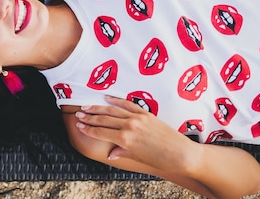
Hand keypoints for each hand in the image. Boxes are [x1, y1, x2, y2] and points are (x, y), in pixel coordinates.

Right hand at [74, 95, 197, 173]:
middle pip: (103, 120)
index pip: (101, 132)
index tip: (79, 126)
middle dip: (89, 117)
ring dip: (98, 108)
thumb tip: (111, 153)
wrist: (182, 154)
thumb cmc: (161, 160)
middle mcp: (129, 126)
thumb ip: (122, 152)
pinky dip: (116, 101)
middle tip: (78, 115)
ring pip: (112, 111)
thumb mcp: (138, 158)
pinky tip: (107, 99)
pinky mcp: (146, 113)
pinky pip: (127, 105)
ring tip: (86, 107)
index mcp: (125, 139)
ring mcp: (137, 118)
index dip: (88, 129)